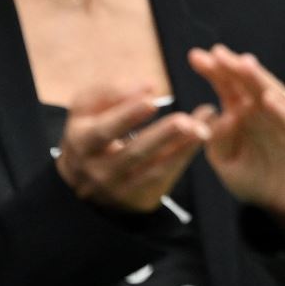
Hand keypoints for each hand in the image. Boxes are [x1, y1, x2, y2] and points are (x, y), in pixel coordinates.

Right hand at [54, 87, 210, 213]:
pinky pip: (165, 177)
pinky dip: (183, 157)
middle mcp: (98, 172)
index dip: (127, 115)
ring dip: (180, 148)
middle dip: (161, 135)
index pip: (104, 131)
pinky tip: (201, 138)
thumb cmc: (91, 129)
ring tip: (202, 128)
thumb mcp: (88, 107)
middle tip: (186, 120)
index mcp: (81, 143)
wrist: (83, 178)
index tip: (152, 100)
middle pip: (133, 153)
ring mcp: (119, 190)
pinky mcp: (138, 199)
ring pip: (153, 169)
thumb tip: (149, 87)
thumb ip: (113, 92)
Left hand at [189, 44, 284, 244]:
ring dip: (260, 80)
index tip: (196, 57)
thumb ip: (216, 143)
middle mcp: (267, 112)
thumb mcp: (227, 165)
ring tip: (244, 64)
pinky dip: (283, 112)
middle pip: (250, 85)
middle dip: (234, 68)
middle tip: (218, 54)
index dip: (215, 72)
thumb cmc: (257, 181)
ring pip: (275, 96)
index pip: (229, 87)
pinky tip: (269, 100)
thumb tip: (215, 115)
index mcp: (245, 114)